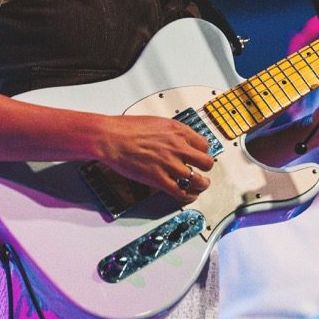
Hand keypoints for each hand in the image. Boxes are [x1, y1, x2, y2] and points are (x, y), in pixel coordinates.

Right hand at [95, 114, 214, 203]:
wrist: (111, 138)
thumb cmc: (127, 129)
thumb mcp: (157, 122)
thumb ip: (171, 132)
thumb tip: (177, 138)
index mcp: (178, 131)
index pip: (204, 144)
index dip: (203, 152)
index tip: (200, 155)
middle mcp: (177, 147)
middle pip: (206, 162)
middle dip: (206, 168)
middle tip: (203, 170)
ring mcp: (169, 164)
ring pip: (197, 180)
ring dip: (201, 185)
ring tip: (200, 186)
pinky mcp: (159, 179)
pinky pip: (181, 192)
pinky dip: (188, 197)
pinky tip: (188, 196)